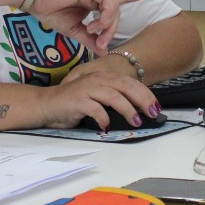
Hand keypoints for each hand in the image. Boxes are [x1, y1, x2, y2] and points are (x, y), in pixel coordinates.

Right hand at [32, 0, 157, 51]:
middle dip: (112, 31)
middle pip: (117, 13)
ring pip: (114, 8)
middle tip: (100, 43)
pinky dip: (105, 16)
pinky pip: (108, 2)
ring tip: (94, 34)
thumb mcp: (75, 31)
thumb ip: (90, 39)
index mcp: (94, 2)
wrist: (35, 0)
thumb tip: (102, 51)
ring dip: (108, 26)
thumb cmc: (51, 11)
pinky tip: (94, 25)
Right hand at [42, 63, 160, 130]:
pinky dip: (103, 118)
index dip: (146, 94)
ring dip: (127, 109)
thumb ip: (114, 100)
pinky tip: (107, 126)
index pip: (130, 83)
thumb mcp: (98, 98)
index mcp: (104, 78)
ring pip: (113, 96)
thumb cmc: (75, 103)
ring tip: (135, 121)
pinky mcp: (77, 101)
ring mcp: (87, 89)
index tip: (156, 107)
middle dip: (142, 99)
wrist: (47, 104)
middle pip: (125, 86)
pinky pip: (95, 109)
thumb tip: (137, 112)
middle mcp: (97, 80)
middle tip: (152, 113)